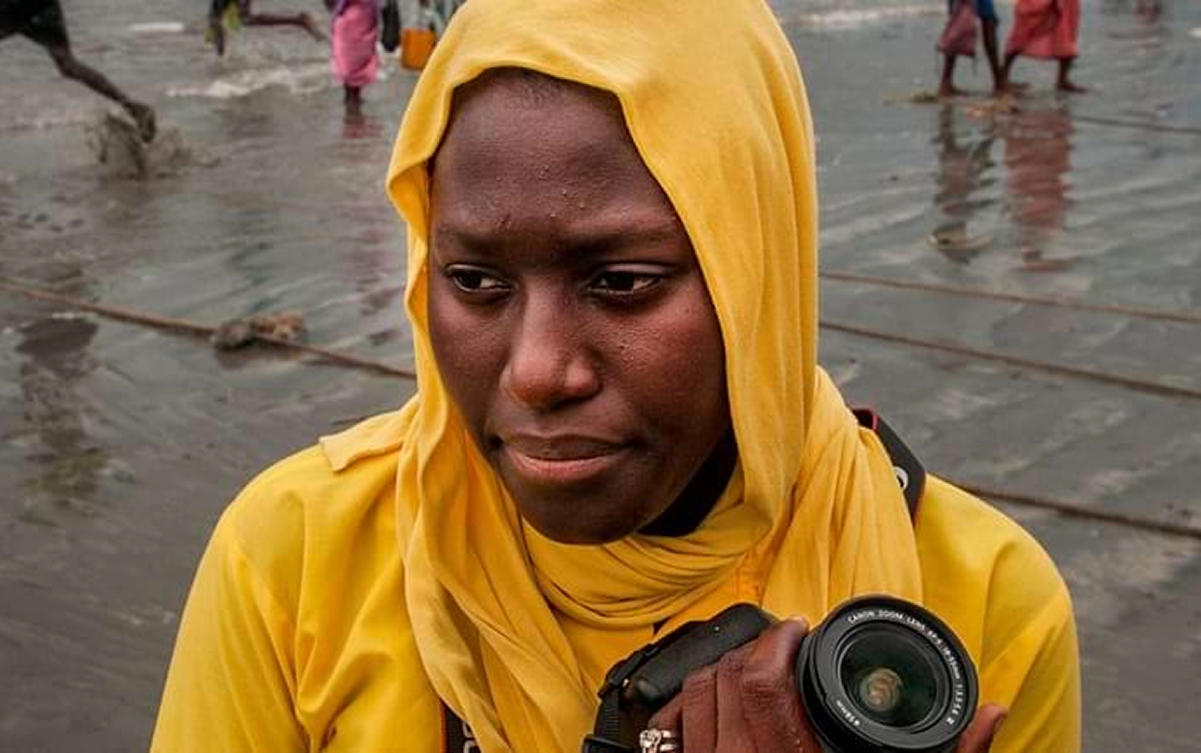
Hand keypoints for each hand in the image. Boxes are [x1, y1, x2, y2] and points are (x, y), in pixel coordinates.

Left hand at [646, 618, 1007, 751]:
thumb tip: (992, 712)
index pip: (763, 680)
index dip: (778, 640)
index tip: (800, 631)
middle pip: (725, 678)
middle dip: (753, 650)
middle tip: (783, 647)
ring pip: (694, 698)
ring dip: (721, 673)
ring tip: (753, 670)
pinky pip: (671, 734)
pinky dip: (688, 709)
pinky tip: (716, 706)